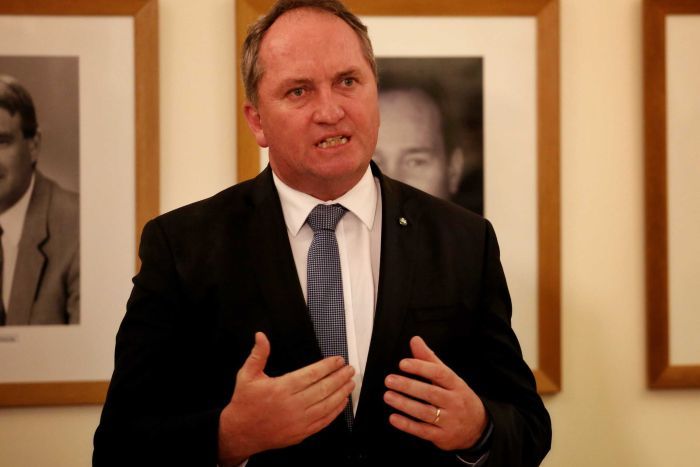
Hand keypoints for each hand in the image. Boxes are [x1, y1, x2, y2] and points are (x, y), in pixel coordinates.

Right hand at [218, 332, 354, 465]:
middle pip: (323, 388)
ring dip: (341, 392)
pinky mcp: (301, 432)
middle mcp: (292, 404)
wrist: (241, 433)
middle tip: (349, 369)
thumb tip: (261, 337)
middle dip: (339, 377)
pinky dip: (335, 411)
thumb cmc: (245, 404)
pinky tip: (342, 402)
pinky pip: (323, 421)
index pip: (312, 374)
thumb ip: (258, 355)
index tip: (338, 360)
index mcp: (281, 388)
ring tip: (350, 383)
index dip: (328, 366)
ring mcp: (298, 420)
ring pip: (327, 404)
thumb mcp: (247, 375)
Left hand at [383, 336, 486, 451]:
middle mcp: (454, 402)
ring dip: (404, 404)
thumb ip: (430, 360)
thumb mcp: (450, 378)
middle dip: (408, 386)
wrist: (478, 428)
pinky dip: (407, 425)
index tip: (403, 364)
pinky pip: (423, 430)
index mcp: (456, 385)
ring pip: (425, 412)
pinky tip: (394, 418)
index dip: (421, 367)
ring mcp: (449, 420)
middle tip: (390, 380)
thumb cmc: (460, 398)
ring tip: (388, 396)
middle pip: (430, 393)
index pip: (439, 373)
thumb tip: (415, 341)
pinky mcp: (442, 436)